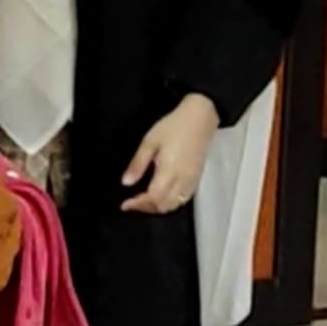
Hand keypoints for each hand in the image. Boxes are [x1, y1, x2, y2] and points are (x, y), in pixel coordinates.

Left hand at [120, 94, 219, 213]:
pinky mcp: (197, 178)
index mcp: (169, 171)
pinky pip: (184, 199)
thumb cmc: (174, 126)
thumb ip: (138, 163)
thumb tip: (126, 182)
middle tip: (134, 202)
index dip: (138, 204)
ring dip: (159, 207)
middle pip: (164, 205)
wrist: (200, 117)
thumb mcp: (150, 140)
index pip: (153, 198)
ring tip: (146, 200)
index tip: (125, 204)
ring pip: (175, 205)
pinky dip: (171, 203)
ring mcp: (192, 180)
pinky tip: (163, 195)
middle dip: (147, 208)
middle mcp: (182, 180)